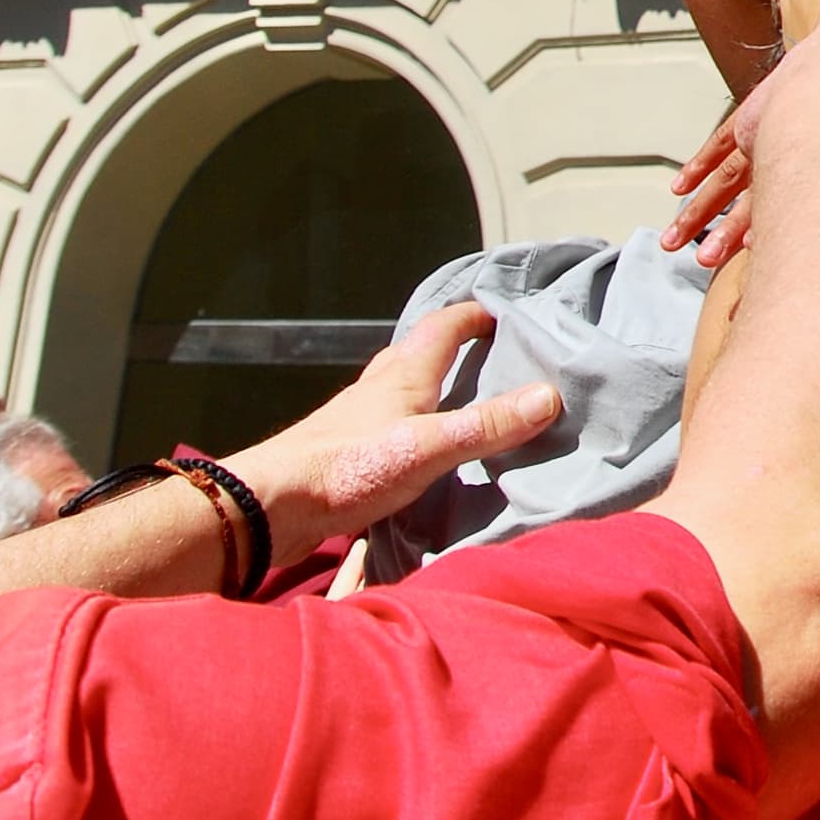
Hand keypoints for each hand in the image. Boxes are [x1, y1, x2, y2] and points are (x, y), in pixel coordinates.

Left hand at [218, 303, 564, 569]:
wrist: (270, 506)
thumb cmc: (345, 469)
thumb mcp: (427, 447)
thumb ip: (485, 425)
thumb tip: (548, 395)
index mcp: (404, 375)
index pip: (444, 326)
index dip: (474, 315)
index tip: (505, 313)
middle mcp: (379, 389)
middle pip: (420, 353)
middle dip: (454, 348)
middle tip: (490, 355)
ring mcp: (359, 421)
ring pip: (402, 390)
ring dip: (432, 388)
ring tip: (462, 402)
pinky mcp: (346, 454)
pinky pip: (388, 428)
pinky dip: (412, 428)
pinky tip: (421, 454)